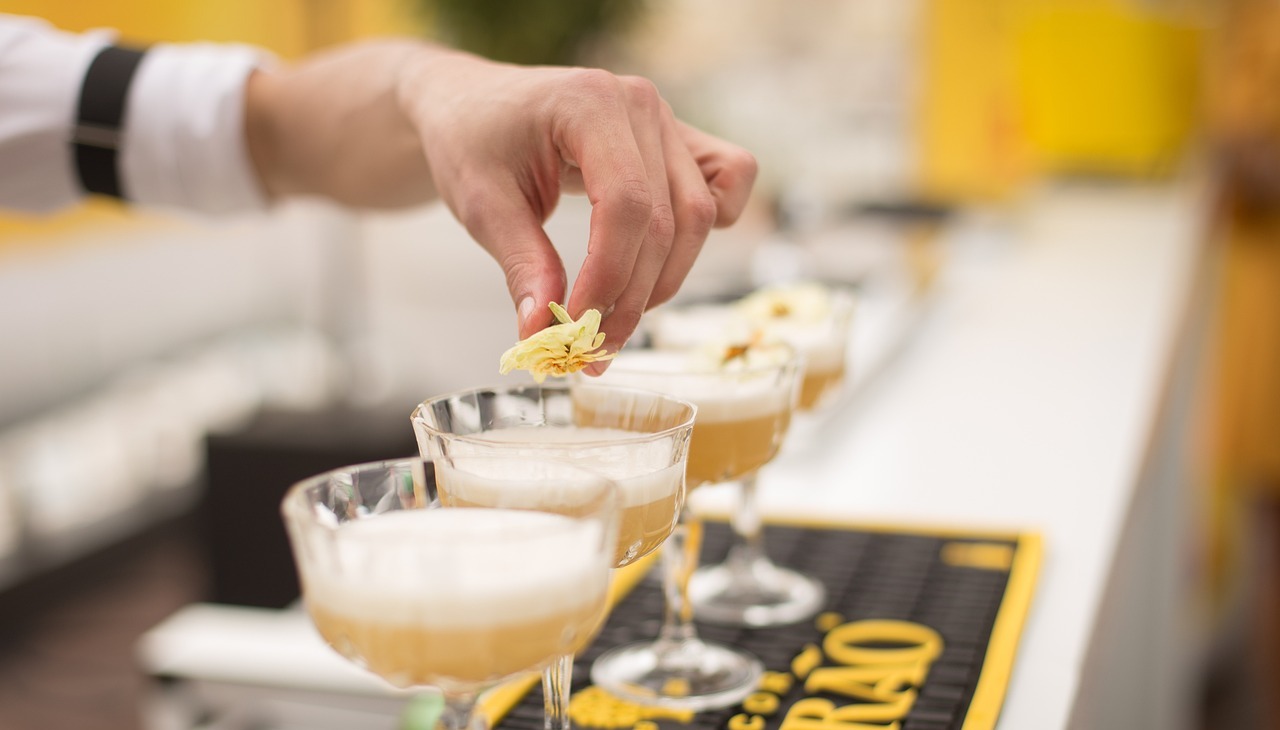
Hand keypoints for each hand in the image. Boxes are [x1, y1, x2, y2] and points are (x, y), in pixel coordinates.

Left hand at [246, 40, 756, 359]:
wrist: (473, 105)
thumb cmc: (472, 141)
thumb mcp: (482, 204)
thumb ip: (521, 266)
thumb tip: (545, 335)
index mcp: (589, 104)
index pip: (628, 204)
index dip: (610, 276)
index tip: (576, 327)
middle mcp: (640, 106)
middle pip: (667, 221)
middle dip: (633, 297)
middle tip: (592, 348)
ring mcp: (665, 120)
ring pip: (698, 217)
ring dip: (663, 281)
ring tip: (614, 324)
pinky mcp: (677, 141)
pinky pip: (726, 183)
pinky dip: (705, 230)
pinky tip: (658, 262)